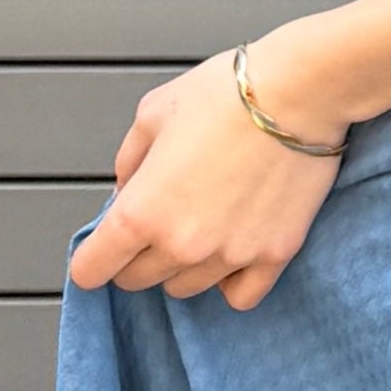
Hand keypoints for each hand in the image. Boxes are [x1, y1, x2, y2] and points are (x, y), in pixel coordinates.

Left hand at [66, 48, 342, 310]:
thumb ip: (129, 161)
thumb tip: (126, 190)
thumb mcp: (153, 114)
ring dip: (180, 266)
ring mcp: (230, 256)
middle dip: (134, 257)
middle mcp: (182, 245)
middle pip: (137, 281)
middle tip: (152, 225)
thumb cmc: (225, 95)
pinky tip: (230, 254)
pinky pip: (239, 296)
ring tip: (197, 228)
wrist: (299, 93)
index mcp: (141, 212)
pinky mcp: (273, 255)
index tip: (97, 253)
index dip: (90, 260)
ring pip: (184, 288)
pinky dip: (229, 282)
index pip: (93, 268)